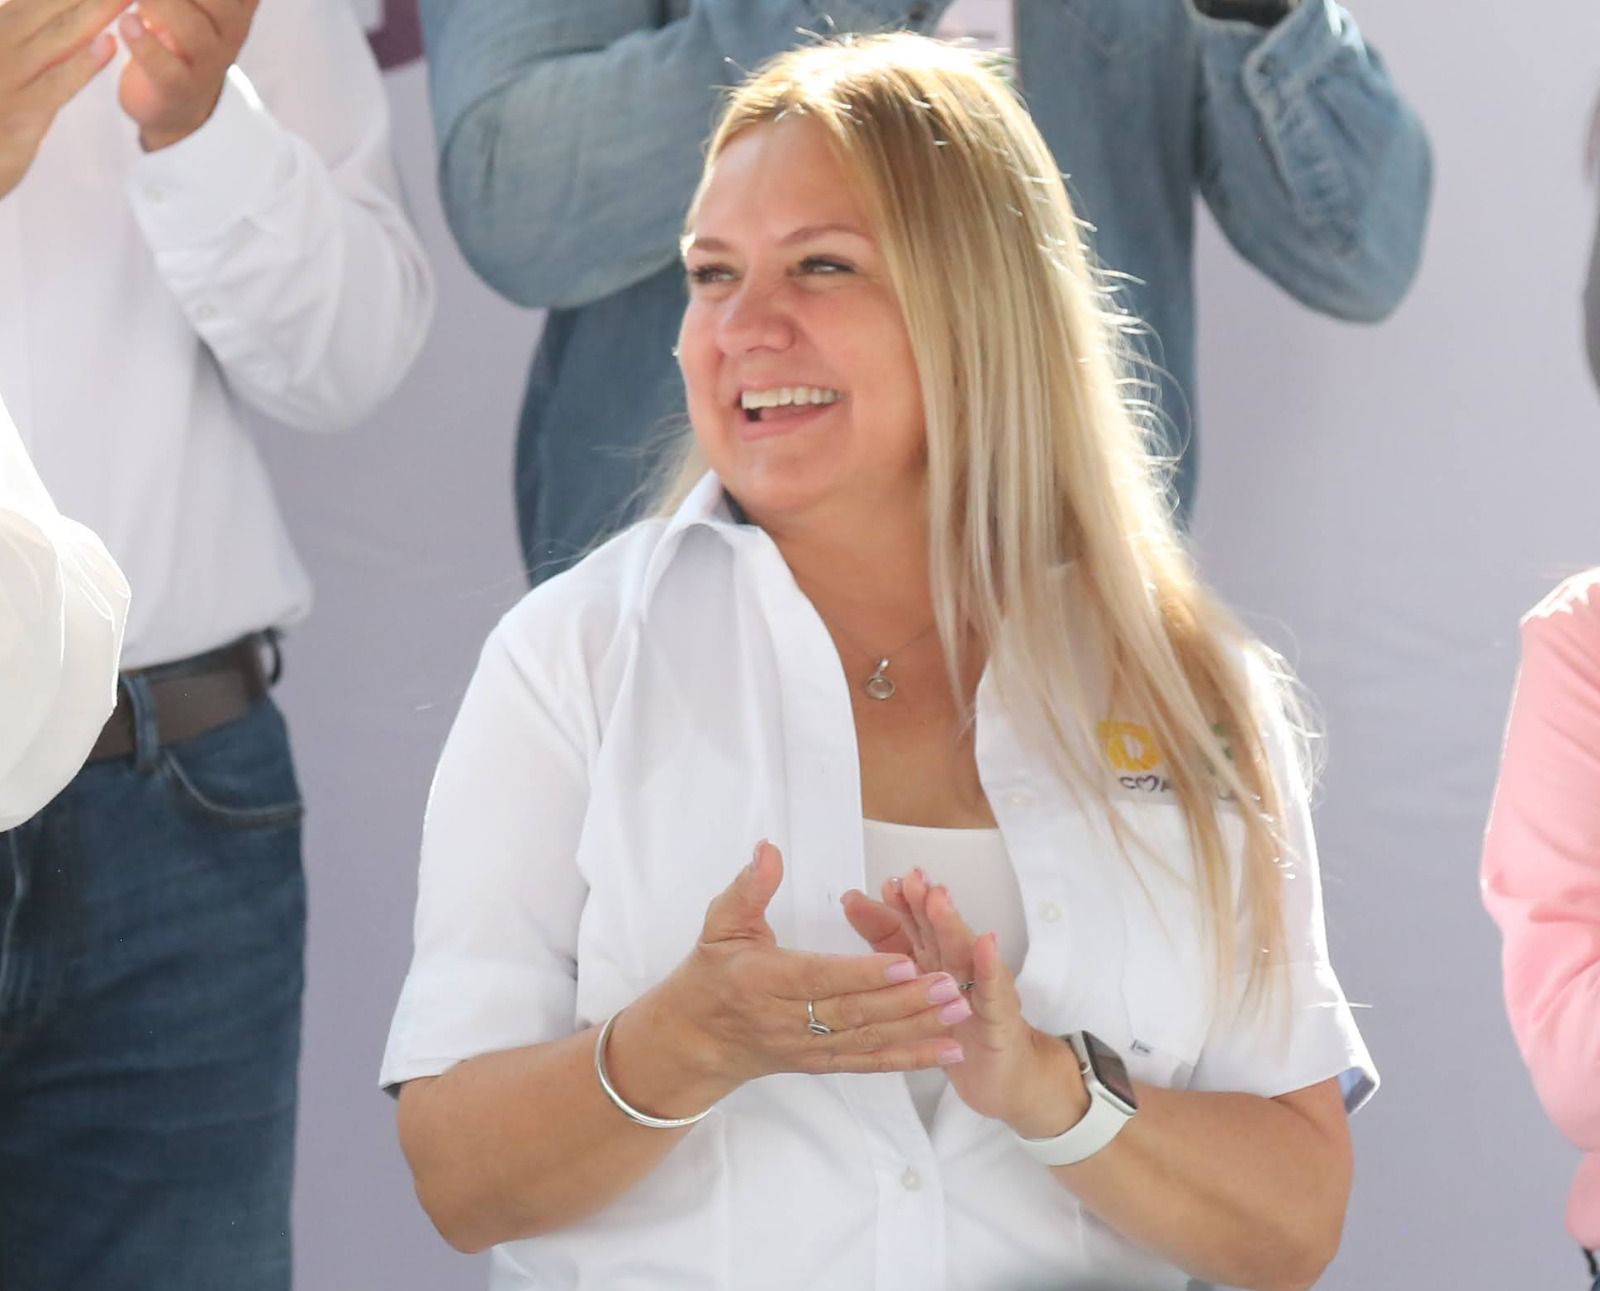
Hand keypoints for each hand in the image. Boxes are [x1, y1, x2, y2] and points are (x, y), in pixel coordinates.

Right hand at [0, 0, 129, 198]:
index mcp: (0, 26)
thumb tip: (85, 29)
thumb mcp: (9, 62)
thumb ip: (24, 30)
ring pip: (56, 36)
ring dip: (94, 10)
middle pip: (48, 5)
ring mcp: (5, 77)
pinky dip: (81, 63)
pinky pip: (55, 85)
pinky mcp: (18, 116)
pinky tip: (109, 45)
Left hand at [115, 0, 254, 150]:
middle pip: (223, 1)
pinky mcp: (179, 90)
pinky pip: (167, 70)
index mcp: (237, 4)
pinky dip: (145, 46)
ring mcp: (209, 64)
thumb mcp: (199, 7)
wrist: (179, 109)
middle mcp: (230, 31)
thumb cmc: (180, 40)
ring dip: (160, 6)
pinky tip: (127, 24)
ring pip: (191, 30)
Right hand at [659, 842, 967, 1089]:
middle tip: (951, 983)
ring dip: (917, 1027)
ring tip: (960, 1010)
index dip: (864, 972)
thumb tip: (768, 850)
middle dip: (906, 1000)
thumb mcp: (719, 923)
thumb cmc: (710, 974)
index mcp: (762, 981)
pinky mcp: (821, 1064)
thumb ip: (748, 888)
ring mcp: (807, 1048)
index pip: (820, 978)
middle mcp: (787, 1021)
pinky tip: (946, 1050)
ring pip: (868, 1040)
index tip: (905, 959)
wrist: (694, 1040)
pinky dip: (910, 1058)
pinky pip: (869, 1063)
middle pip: (853, 1013)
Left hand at [843, 869, 1087, 1135]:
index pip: (916, 926)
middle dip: (926, 904)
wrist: (1000, 1072)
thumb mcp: (913, 982)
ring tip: (939, 900)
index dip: (903, 905)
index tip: (889, 882)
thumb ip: (886, 939)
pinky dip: (990, 966)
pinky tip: (986, 943)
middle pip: (939, 931)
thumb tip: (851, 898)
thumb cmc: (953, 1023)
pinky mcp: (1000, 1016)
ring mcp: (982, 988)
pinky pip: (993, 991)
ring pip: (964, 952)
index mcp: (935, 958)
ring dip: (952, 925)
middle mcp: (959, 966)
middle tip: (913, 879)